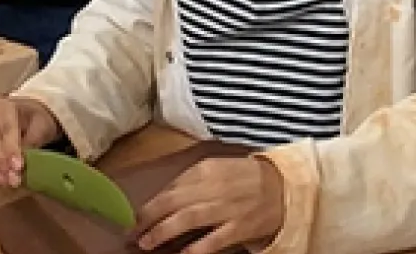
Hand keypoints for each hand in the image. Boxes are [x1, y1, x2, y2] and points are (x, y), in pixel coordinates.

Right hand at [0, 97, 63, 188]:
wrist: (31, 122)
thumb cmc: (36, 122)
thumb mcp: (41, 127)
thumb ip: (32, 141)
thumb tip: (20, 161)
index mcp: (3, 107)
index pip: (4, 126)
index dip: (10, 148)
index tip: (18, 166)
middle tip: (13, 177)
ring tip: (2, 182)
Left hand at [135, 157, 286, 253]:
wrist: (285, 186)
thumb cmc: (246, 178)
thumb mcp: (217, 170)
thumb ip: (190, 182)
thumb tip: (161, 200)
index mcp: (206, 169)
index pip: (169, 188)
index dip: (148, 204)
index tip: (131, 217)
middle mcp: (214, 186)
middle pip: (173, 202)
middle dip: (148, 218)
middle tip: (131, 232)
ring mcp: (228, 207)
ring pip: (187, 219)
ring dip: (163, 231)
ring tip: (147, 243)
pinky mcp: (240, 226)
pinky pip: (214, 239)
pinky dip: (197, 247)